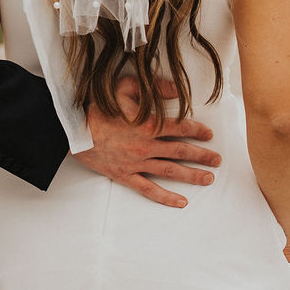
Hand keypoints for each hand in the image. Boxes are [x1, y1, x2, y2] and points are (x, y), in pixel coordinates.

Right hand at [72, 77, 221, 207]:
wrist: (73, 130)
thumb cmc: (97, 107)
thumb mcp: (124, 87)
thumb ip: (152, 87)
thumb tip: (177, 90)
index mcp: (147, 124)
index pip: (180, 127)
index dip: (197, 130)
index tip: (208, 133)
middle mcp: (146, 145)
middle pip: (181, 151)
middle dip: (202, 155)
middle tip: (217, 159)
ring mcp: (136, 163)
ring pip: (170, 171)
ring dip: (192, 175)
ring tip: (208, 179)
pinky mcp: (125, 175)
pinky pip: (149, 189)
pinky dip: (166, 197)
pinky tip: (181, 202)